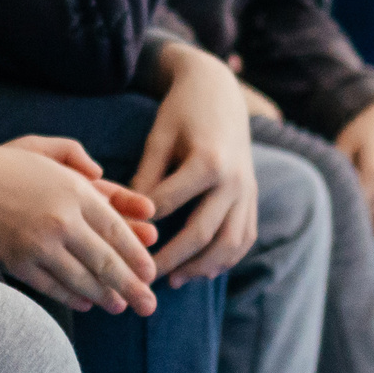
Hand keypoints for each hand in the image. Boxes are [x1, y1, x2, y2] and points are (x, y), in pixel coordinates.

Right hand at [0, 136, 160, 314]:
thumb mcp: (45, 148)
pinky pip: (53, 287)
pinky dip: (73, 298)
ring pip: (82, 280)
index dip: (137, 255)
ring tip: (122, 307)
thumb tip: (101, 175)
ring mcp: (38, 245)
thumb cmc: (6, 164)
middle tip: (149, 305)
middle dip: (132, 287)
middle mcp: (61, 220)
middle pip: (105, 261)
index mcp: (73, 191)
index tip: (151, 272)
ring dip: (106, 297)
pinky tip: (88, 303)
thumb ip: (77, 157)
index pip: (116, 230)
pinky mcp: (19, 263)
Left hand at [130, 45, 259, 286]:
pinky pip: (245, 237)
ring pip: (230, 243)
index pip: (168, 206)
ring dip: (202, 267)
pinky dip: (226, 258)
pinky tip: (202, 270)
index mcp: (208, 161)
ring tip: (174, 280)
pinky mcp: (254, 196)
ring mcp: (248, 191)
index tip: (119, 246)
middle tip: (144, 278)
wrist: (221, 92)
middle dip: (171, 260)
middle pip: (202, 233)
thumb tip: (126, 216)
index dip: (142, 228)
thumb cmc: (182, 112)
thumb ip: (146, 175)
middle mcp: (234, 180)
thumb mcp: (159, 136)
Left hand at [336, 99, 373, 238]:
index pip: (356, 209)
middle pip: (370, 221)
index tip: (328, 217)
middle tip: (337, 222)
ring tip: (354, 222)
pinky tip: (372, 219)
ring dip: (371, 228)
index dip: (341, 215)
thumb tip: (324, 190)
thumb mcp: (344, 144)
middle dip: (354, 223)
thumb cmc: (362, 130)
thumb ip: (336, 168)